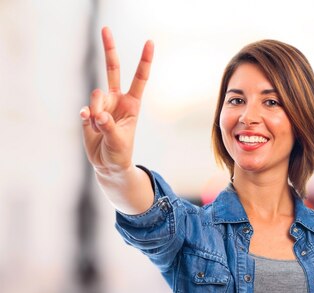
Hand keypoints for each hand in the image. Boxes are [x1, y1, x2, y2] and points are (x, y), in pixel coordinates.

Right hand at [80, 27, 153, 174]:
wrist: (108, 165)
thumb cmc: (121, 153)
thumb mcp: (120, 141)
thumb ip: (109, 126)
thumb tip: (97, 114)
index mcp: (132, 104)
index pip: (139, 79)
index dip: (144, 61)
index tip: (149, 42)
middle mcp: (117, 100)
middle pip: (112, 70)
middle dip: (109, 49)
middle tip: (105, 28)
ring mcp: (102, 105)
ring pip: (96, 96)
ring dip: (97, 111)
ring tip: (101, 127)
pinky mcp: (89, 114)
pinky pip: (86, 109)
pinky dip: (87, 117)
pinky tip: (90, 123)